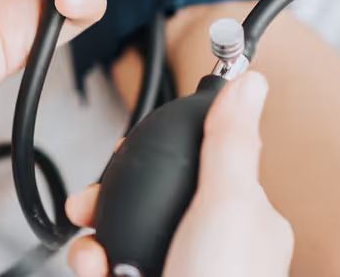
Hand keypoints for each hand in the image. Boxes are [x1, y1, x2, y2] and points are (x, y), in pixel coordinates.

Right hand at [64, 72, 292, 275]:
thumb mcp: (227, 205)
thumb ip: (230, 143)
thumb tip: (251, 81)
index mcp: (241, 218)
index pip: (199, 162)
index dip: (158, 153)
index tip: (130, 151)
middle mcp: (208, 245)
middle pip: (148, 199)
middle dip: (110, 200)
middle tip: (89, 204)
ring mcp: (174, 270)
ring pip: (121, 234)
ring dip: (95, 241)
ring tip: (96, 255)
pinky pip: (108, 268)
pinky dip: (95, 267)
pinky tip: (98, 272)